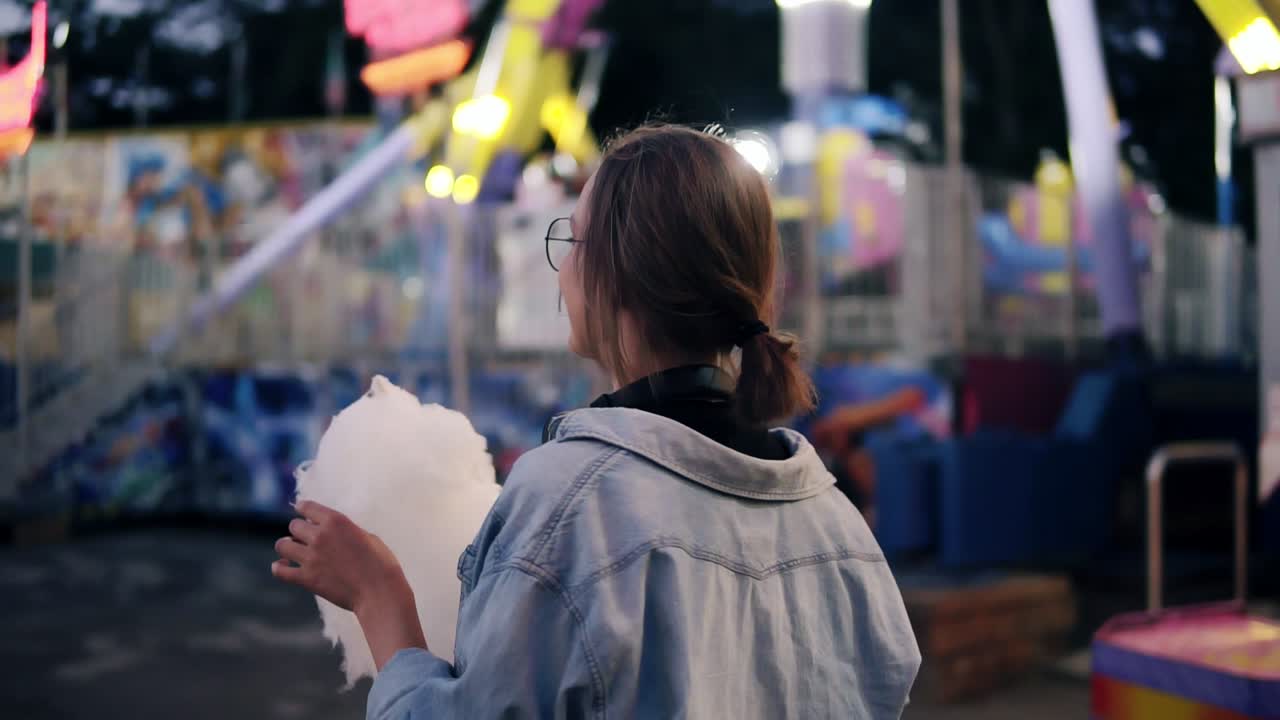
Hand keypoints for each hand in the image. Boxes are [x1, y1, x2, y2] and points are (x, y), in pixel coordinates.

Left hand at [272, 500, 408, 614]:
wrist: (379, 591)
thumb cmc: (380, 564)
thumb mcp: (367, 536)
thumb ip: (345, 531)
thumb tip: (333, 532)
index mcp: (336, 521)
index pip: (307, 507)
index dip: (302, 509)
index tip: (301, 512)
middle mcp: (320, 535)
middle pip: (294, 525)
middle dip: (299, 531)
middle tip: (305, 539)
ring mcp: (311, 557)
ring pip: (282, 545)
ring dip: (286, 547)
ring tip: (292, 552)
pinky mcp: (306, 578)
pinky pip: (280, 570)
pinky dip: (279, 567)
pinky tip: (282, 566)